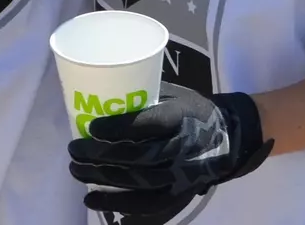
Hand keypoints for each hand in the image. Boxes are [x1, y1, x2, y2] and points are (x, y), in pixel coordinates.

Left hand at [67, 90, 271, 216]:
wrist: (230, 138)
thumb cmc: (194, 109)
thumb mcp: (174, 93)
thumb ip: (145, 96)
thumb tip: (104, 94)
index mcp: (180, 118)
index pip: (146, 124)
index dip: (118, 127)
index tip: (91, 127)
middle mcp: (182, 150)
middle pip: (136, 158)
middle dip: (100, 157)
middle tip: (74, 152)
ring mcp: (183, 177)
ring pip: (140, 187)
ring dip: (106, 186)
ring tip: (80, 179)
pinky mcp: (183, 197)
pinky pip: (157, 212)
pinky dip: (133, 217)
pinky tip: (111, 217)